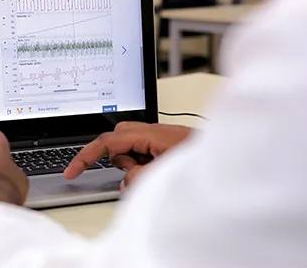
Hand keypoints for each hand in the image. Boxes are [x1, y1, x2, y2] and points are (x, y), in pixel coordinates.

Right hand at [64, 122, 191, 189]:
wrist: (233, 161)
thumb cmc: (203, 160)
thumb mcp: (164, 174)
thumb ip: (137, 175)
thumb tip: (125, 175)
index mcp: (150, 133)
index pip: (108, 141)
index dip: (86, 155)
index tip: (73, 171)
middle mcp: (151, 131)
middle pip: (116, 140)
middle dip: (118, 159)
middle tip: (136, 172)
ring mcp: (157, 137)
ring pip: (128, 149)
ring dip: (133, 165)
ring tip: (156, 173)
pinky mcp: (161, 144)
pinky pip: (140, 154)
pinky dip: (142, 166)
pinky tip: (159, 172)